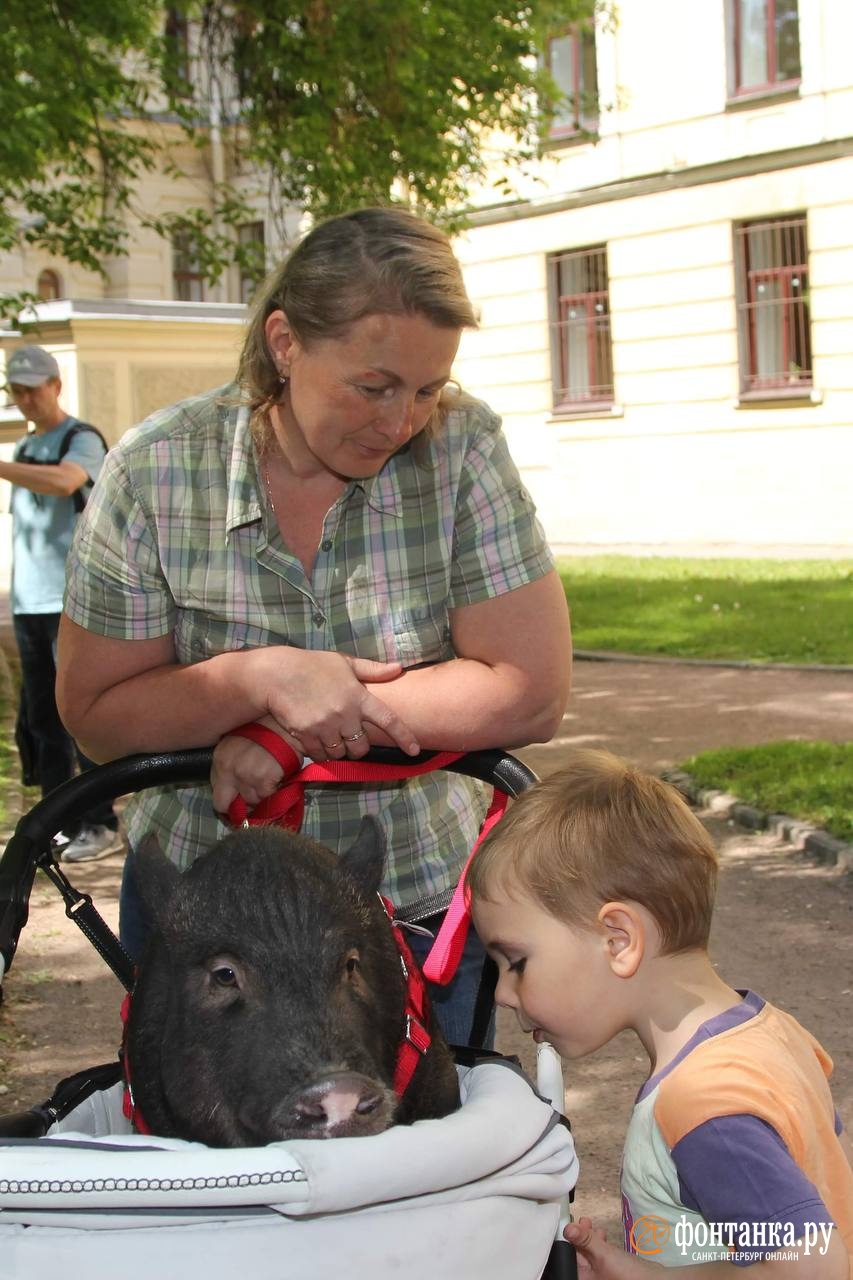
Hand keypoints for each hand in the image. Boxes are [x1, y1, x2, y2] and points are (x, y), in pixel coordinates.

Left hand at [211, 716, 300, 816]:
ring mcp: (245, 775)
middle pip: (223, 804)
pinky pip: (267, 798)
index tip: (237, 799)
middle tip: (249, 802)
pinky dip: (274, 792)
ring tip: (268, 779)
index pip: (216, 792)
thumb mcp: (238, 742)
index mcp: (220, 758)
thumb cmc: (265, 730)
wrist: (286, 724)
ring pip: (250, 801)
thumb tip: (233, 788)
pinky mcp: (263, 780)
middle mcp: (229, 769)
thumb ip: (230, 765)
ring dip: (260, 795)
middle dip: (235, 806)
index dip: (228, 797)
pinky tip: (277, 778)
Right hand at [259, 649, 420, 762]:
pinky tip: (316, 740)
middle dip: (358, 746)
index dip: (404, 737)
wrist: (277, 674)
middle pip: (362, 747)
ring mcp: (326, 727)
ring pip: (341, 754)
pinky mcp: (307, 736)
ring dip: (339, 750)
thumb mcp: (344, 662)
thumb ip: (372, 670)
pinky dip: (321, 753)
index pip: (388, 720)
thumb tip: (398, 668)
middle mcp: (345, 714)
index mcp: (359, 696)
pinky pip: (321, 755)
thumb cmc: (312, 665)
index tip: (414, 750)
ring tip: (331, 736)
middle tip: (349, 735)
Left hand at [564, 1219, 660, 1277]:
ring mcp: (599, 1277)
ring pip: (586, 1255)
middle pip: (575, 1257)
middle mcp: (589, 1279)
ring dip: (587, 1238)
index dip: (564, 1243)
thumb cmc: (628, 1275)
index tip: (567, 1224)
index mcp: (582, 1279)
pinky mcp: (609, 1272)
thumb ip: (585, 1240)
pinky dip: (597, 1245)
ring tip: (590, 1224)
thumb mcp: (603, 1255)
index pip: (566, 1261)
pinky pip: (597, 1257)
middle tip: (581, 1221)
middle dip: (577, 1237)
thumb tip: (567, 1228)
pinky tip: (602, 1235)